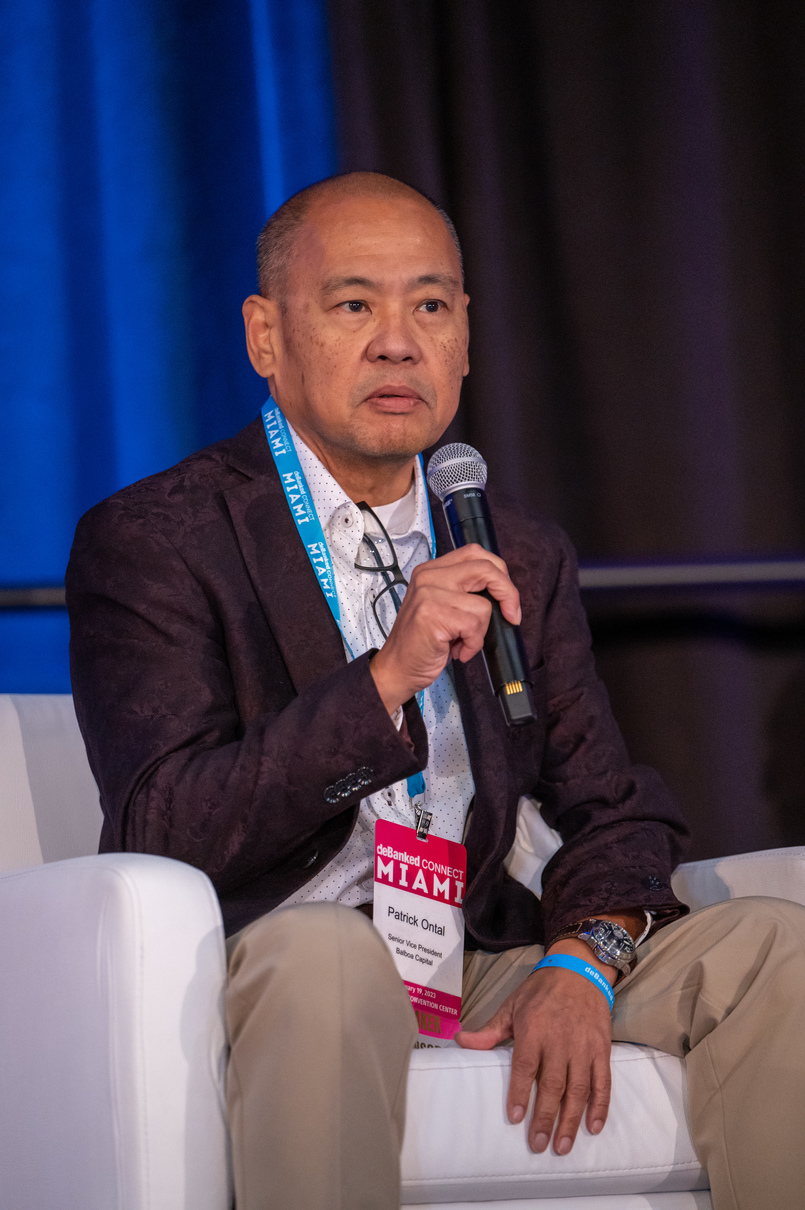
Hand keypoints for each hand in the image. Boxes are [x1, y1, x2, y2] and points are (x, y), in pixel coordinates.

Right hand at [370, 543, 521, 713]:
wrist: (397, 667)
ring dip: (480, 632)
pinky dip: (472, 644)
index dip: (499, 573)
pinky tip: (457, 650)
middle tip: (511, 615)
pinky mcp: (433, 615)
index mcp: (431, 570)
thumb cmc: (423, 641)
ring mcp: (429, 595)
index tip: (508, 597)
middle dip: (508, 593)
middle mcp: (428, 577)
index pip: (475, 554)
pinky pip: (474, 626)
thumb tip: (502, 590)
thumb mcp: (442, 606)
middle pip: (485, 569)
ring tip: (461, 641)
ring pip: (483, 605)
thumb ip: (464, 591)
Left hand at [456, 942, 613, 1154]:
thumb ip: (489, 1031)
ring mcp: (583, 1046)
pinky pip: (603, 1082)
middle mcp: (560, 1040)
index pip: (526, 1066)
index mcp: (534, 1029)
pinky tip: (593, 1126)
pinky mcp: (602, 1049)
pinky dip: (600, 1106)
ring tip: (562, 1146)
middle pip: (553, 1084)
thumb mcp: (512, 1006)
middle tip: (537, 1145)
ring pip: (578, 1089)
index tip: (515, 1118)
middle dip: (545, 1117)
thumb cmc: (541, 990)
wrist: (580, 970)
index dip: (520, 1093)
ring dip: (571, 1120)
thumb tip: (460, 1041)